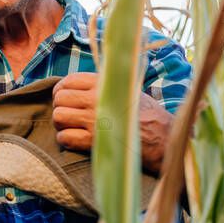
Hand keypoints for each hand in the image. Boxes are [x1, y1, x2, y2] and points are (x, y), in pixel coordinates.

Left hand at [51, 72, 172, 174]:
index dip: (62, 89)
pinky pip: (65, 138)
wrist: (164, 137)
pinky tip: (74, 140)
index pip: (68, 81)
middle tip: (68, 114)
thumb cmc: (146, 113)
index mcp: (105, 83)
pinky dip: (65, 140)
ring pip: (59, 117)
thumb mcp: (128, 87)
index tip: (65, 97)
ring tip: (70, 127)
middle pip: (60, 98)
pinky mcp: (95, 141)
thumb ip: (106, 83)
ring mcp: (94, 120)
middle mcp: (97, 99)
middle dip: (60, 107)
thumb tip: (80, 84)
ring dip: (61, 124)